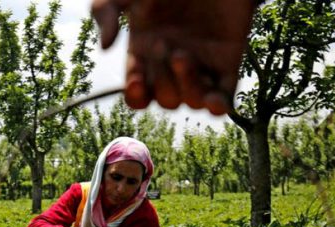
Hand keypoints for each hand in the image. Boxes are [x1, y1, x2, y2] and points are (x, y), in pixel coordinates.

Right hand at [92, 0, 256, 114]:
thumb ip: (105, 12)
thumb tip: (105, 47)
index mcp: (147, 55)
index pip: (139, 94)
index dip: (136, 96)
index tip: (135, 81)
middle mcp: (173, 66)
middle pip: (165, 99)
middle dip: (161, 80)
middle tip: (162, 44)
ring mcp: (203, 67)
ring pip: (192, 101)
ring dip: (186, 86)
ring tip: (182, 55)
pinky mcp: (229, 64)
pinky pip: (225, 100)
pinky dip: (218, 107)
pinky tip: (213, 99)